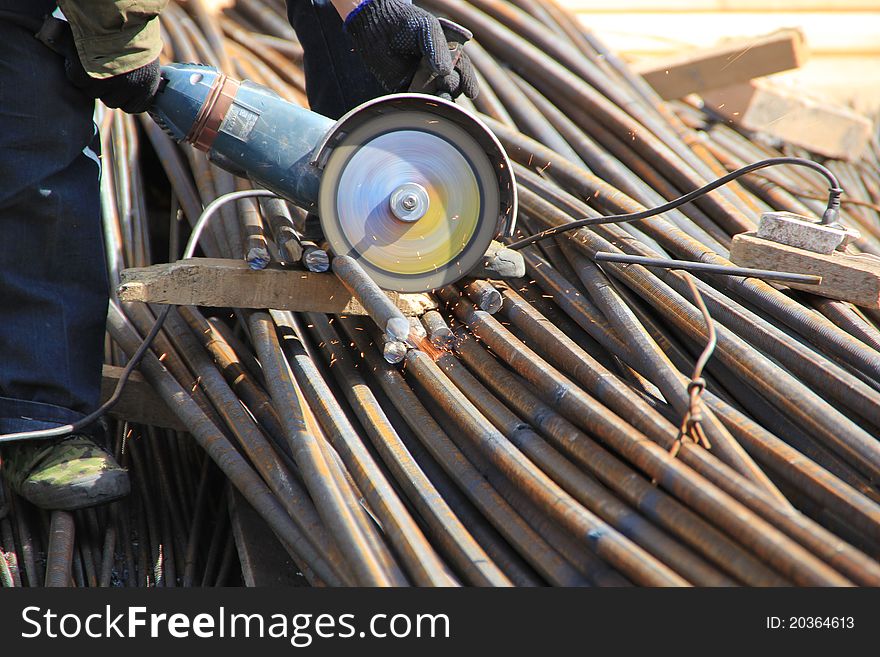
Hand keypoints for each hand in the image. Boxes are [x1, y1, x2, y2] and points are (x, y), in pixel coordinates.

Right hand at [36, 16, 160, 113]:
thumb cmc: (133, 31)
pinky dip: (75, 69)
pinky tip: (81, 55)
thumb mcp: (145, 58)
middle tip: (104, 68)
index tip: (120, 85)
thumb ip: (139, 75)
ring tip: (92, 59)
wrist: (117, 15)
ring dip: (90, 79)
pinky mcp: (85, 75)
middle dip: (107, 88)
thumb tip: (134, 86)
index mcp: (146, 87)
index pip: (133, 107)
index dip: (124, 96)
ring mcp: (106, 84)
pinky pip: (77, 80)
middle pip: (111, 101)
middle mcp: (128, 89)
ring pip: (92, 92)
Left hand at [344, 0, 478, 98]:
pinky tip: (425, 104)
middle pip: (453, 85)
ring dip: (442, 101)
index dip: (468, 81)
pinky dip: (423, 106)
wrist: (377, 25)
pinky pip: (417, 102)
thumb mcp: (428, 28)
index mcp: (446, 53)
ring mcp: (421, 80)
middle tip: (444, 81)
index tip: (470, 92)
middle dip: (453, 86)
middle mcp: (436, 68)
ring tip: (441, 97)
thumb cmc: (405, 22)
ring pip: (438, 97)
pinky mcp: (405, 89)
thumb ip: (438, 48)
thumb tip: (444, 73)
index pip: (462, 70)